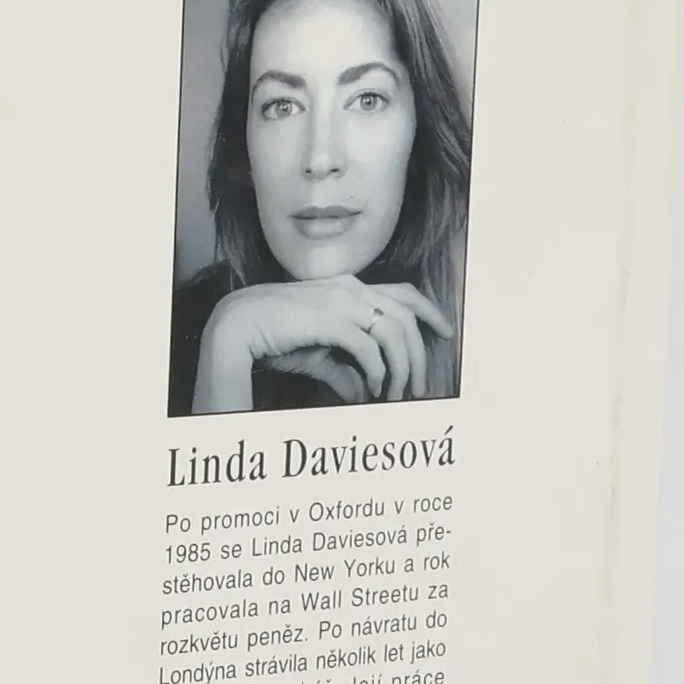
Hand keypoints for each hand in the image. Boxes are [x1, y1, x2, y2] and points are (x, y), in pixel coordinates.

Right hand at [193, 275, 453, 412]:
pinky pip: (370, 348)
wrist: (237, 327)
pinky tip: (374, 390)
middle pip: (406, 316)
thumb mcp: (316, 356)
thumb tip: (363, 395)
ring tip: (397, 395)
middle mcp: (350, 288)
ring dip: (402, 368)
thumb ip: (343, 371)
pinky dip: (378, 372)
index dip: (430, 311)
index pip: (403, 293)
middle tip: (422, 387)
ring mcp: (341, 299)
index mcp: (349, 288)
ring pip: (394, 332)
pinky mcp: (330, 318)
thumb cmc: (272, 339)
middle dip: (419, 354)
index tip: (446, 332)